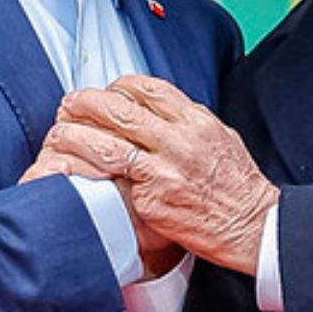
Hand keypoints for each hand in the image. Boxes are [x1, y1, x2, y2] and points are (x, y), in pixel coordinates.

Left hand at [43, 75, 278, 273]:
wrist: (253, 225)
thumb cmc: (238, 186)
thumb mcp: (220, 138)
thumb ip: (187, 123)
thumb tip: (158, 111)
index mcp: (195, 120)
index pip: (147, 88)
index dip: (117, 86)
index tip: (105, 92)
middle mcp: (179, 139)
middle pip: (120, 108)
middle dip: (87, 102)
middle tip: (70, 104)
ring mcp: (164, 169)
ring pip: (107, 141)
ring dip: (76, 134)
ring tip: (59, 133)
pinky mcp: (153, 198)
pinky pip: (111, 178)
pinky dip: (86, 169)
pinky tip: (69, 166)